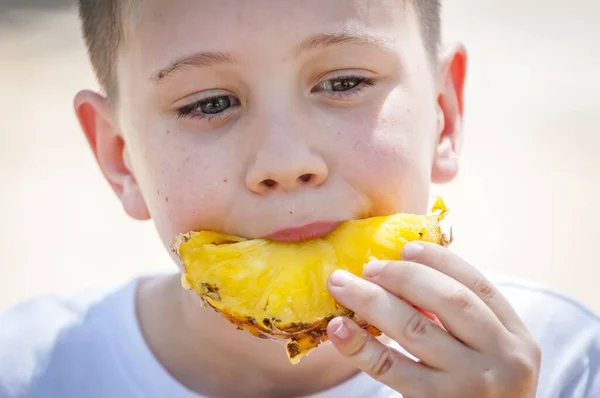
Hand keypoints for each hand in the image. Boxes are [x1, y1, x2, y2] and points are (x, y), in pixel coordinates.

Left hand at [326, 242, 540, 397]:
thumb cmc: (476, 394)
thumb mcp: (487, 356)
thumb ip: (461, 321)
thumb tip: (404, 274)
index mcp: (517, 338)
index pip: (479, 286)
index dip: (440, 261)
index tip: (406, 248)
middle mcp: (503, 358)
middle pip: (449, 300)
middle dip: (404, 276)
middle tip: (369, 267)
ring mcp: (470, 383)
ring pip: (415, 328)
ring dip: (371, 300)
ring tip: (341, 285)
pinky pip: (390, 367)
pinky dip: (359, 345)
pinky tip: (338, 328)